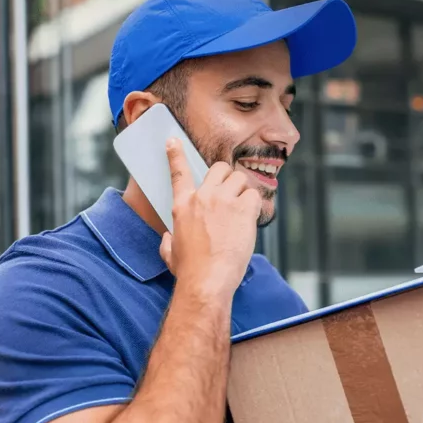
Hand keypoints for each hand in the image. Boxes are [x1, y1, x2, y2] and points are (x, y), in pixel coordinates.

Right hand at [159, 137, 260, 299]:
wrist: (207, 281)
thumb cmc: (189, 271)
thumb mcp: (170, 253)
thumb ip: (168, 240)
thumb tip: (167, 238)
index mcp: (182, 205)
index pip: (178, 172)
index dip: (175, 153)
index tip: (174, 140)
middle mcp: (202, 197)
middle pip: (220, 168)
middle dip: (227, 178)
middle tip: (232, 194)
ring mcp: (223, 201)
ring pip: (240, 179)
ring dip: (243, 191)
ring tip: (242, 211)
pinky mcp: (243, 209)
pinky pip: (255, 195)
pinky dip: (255, 205)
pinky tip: (251, 219)